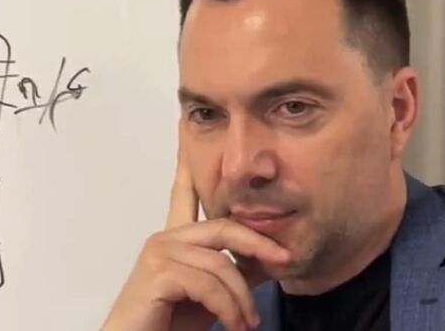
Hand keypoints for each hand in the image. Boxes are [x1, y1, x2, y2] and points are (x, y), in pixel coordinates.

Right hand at [101, 129, 290, 330]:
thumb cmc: (166, 324)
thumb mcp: (212, 295)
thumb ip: (235, 272)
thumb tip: (271, 259)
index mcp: (175, 240)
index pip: (185, 194)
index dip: (188, 166)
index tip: (185, 132)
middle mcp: (164, 238)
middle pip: (225, 228)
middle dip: (260, 244)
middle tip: (287, 260)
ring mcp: (159, 251)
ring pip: (222, 264)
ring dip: (241, 298)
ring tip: (247, 322)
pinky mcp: (158, 271)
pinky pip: (209, 283)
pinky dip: (228, 307)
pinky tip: (233, 324)